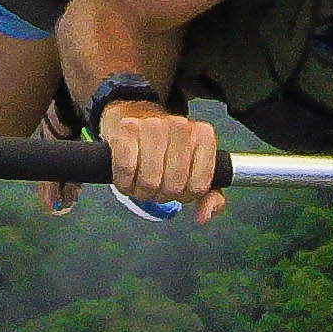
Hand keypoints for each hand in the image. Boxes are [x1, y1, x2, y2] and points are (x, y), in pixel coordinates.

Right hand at [100, 101, 226, 221]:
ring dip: (140, 190)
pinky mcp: (126, 129)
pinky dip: (124, 181)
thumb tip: (204, 215)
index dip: (184, 195)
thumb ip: (209, 195)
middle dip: (160, 194)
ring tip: (140, 180)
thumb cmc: (166, 147)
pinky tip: (126, 174)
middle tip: (155, 184)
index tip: (177, 185)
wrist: (135, 116)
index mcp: (203, 136)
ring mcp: (153, 125)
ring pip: (150, 181)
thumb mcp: (194, 168)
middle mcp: (181, 127)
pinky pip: (127, 170)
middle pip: (173, 187)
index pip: (198, 187)